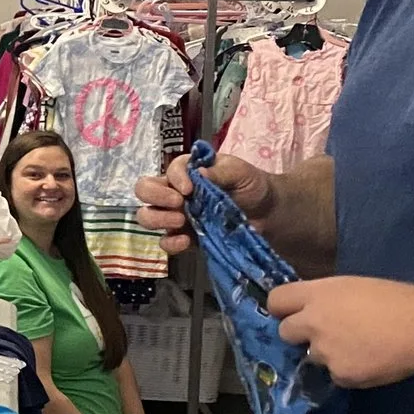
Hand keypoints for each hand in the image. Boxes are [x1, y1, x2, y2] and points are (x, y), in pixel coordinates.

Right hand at [134, 149, 274, 253]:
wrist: (269, 215)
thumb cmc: (252, 186)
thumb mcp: (239, 171)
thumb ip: (219, 170)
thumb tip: (197, 173)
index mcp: (187, 171)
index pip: (168, 171)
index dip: (175, 179)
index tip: (190, 188)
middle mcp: (175, 192)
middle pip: (144, 190)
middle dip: (155, 197)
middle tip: (178, 204)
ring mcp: (177, 217)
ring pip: (147, 216)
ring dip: (158, 219)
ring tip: (180, 222)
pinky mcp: (185, 238)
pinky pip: (166, 242)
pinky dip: (170, 243)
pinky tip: (186, 241)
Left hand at [266, 275, 413, 388]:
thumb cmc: (393, 299)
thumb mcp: (351, 287)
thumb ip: (324, 299)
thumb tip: (311, 309)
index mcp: (316, 295)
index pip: (276, 301)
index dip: (282, 308)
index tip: (290, 313)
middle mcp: (312, 323)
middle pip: (285, 332)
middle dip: (299, 334)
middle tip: (322, 333)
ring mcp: (324, 352)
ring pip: (312, 356)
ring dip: (327, 353)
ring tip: (357, 347)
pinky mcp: (340, 375)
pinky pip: (335, 374)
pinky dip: (347, 370)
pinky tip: (368, 361)